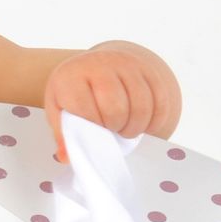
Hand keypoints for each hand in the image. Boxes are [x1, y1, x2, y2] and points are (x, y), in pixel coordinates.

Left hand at [43, 43, 178, 163]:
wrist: (100, 65)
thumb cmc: (77, 93)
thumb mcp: (59, 109)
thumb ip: (61, 133)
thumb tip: (66, 157)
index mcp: (72, 76)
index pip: (84, 108)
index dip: (91, 128)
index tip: (93, 132)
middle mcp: (100, 64)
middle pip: (116, 108)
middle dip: (116, 129)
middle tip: (112, 131)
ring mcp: (127, 64)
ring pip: (142, 106)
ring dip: (136, 127)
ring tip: (125, 130)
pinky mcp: (148, 70)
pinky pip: (160, 102)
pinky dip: (154, 121)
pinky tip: (143, 124)